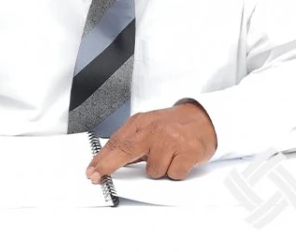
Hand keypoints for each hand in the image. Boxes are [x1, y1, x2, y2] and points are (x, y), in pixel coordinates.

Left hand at [87, 101, 217, 182]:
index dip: (101, 159)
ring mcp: (170, 141)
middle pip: (125, 151)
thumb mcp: (148, 126)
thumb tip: (112, 159)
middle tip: (97, 177)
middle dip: (108, 166)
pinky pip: (173, 174)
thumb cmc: (173, 124)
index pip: (116, 142)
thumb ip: (131, 140)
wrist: (203, 119)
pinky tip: (179, 160)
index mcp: (141, 123)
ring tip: (168, 157)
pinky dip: (175, 172)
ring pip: (153, 171)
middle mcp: (154, 130)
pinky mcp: (187, 152)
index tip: (92, 170)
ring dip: (160, 169)